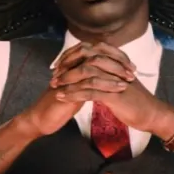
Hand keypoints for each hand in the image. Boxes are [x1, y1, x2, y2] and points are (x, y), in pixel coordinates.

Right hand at [14, 42, 131, 136]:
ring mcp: (66, 77)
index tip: (130, 65)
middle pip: (96, 55)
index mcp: (73, 66)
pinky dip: (104, 86)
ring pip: (92, 67)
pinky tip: (117, 90)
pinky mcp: (65, 89)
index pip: (97, 54)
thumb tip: (102, 77)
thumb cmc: (59, 106)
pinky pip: (87, 84)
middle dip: (116, 62)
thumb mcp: (76, 90)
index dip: (114, 58)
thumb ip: (86, 82)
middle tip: (132, 70)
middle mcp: (70, 68)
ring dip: (113, 73)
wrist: (41, 119)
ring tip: (128, 80)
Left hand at [51, 42, 173, 136]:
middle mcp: (115, 67)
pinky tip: (62, 97)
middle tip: (53, 74)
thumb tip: (93, 71)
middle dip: (67, 66)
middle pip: (85, 59)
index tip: (59, 65)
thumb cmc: (136, 101)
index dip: (73, 57)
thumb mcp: (120, 83)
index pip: (90, 52)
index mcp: (116, 62)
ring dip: (67, 81)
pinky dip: (73, 94)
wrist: (152, 114)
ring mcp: (115, 80)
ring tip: (54, 86)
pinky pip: (89, 92)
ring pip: (85, 75)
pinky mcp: (114, 95)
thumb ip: (108, 74)